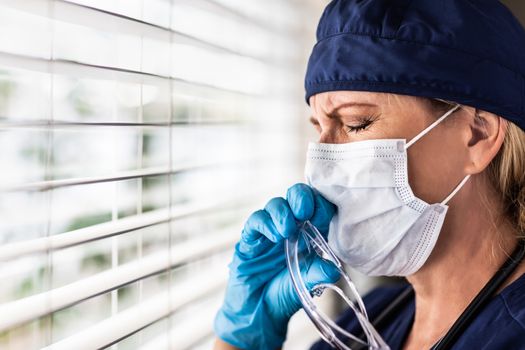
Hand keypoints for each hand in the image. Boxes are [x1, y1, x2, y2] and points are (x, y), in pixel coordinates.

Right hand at [214, 183, 339, 349]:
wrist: (260, 313)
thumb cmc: (285, 293)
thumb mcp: (307, 285)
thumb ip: (318, 274)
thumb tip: (332, 268)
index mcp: (309, 233)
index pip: (316, 206)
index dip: (320, 205)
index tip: (322, 215)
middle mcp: (289, 227)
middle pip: (295, 197)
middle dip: (301, 197)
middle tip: (304, 211)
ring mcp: (269, 231)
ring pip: (275, 205)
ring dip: (282, 212)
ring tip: (286, 231)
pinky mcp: (250, 239)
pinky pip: (256, 222)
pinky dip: (265, 224)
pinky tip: (273, 235)